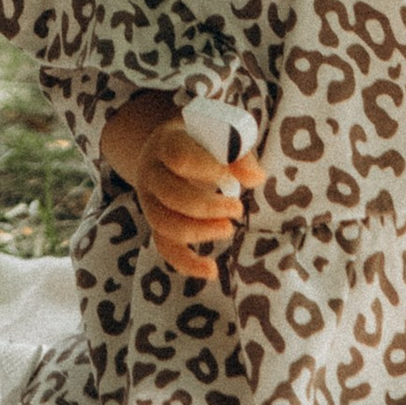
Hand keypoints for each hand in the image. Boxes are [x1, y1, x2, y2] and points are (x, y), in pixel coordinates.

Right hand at [106, 98, 262, 278]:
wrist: (168, 149)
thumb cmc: (201, 140)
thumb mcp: (217, 133)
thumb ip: (238, 152)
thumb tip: (256, 179)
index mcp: (166, 143)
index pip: (179, 157)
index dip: (207, 169)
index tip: (231, 178)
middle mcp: (151, 173)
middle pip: (171, 195)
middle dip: (208, 207)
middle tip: (237, 209)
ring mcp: (150, 201)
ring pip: (165, 224)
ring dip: (200, 232)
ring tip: (228, 229)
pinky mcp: (157, 224)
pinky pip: (165, 248)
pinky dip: (187, 263)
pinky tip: (211, 271)